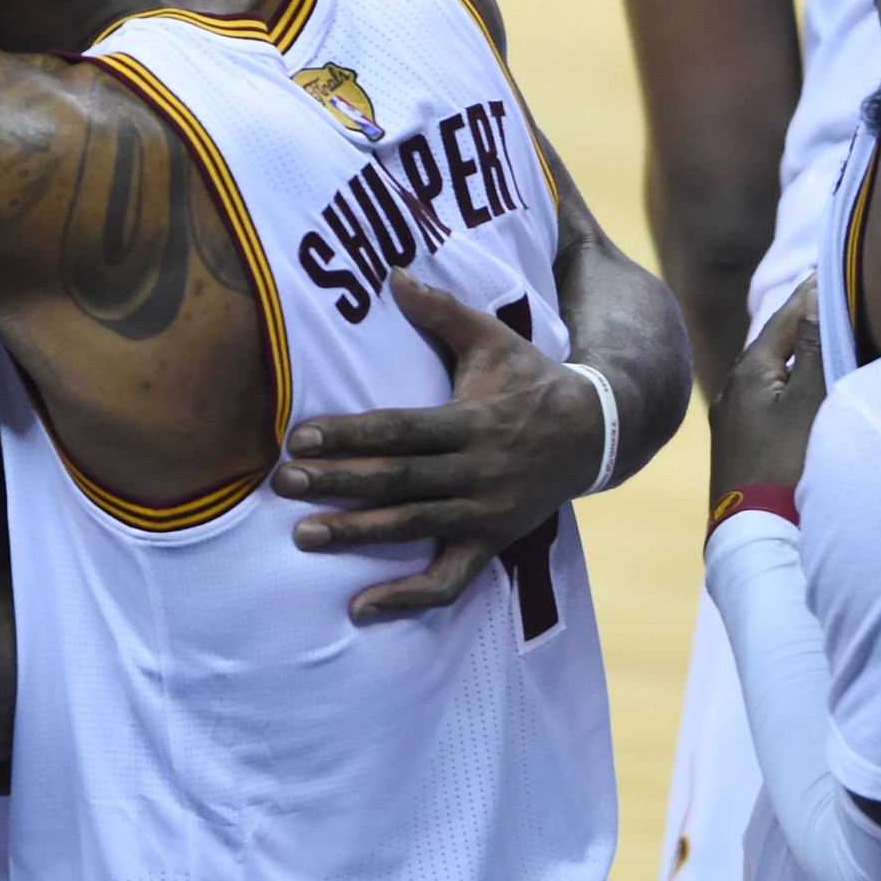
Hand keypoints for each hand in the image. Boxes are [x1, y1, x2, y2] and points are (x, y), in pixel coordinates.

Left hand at [271, 271, 605, 624]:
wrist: (596, 434)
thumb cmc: (531, 380)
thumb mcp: (493, 338)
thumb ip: (441, 311)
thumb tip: (392, 273)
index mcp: (473, 422)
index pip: (401, 430)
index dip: (351, 435)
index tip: (300, 438)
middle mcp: (478, 472)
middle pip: (399, 481)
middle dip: (338, 484)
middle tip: (283, 484)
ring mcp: (486, 515)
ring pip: (415, 530)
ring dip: (358, 536)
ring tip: (304, 537)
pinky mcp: (492, 545)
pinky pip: (449, 581)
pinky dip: (406, 599)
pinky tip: (360, 608)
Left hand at [708, 277, 825, 511]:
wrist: (755, 536)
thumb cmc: (787, 466)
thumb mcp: (810, 404)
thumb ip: (816, 349)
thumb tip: (814, 294)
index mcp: (749, 370)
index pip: (787, 316)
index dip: (814, 291)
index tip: (836, 263)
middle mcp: (734, 388)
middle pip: (778, 341)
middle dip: (807, 317)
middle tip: (835, 289)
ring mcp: (735, 418)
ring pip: (774, 370)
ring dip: (801, 351)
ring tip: (828, 332)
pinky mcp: (742, 445)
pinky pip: (772, 398)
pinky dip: (793, 381)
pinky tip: (806, 388)